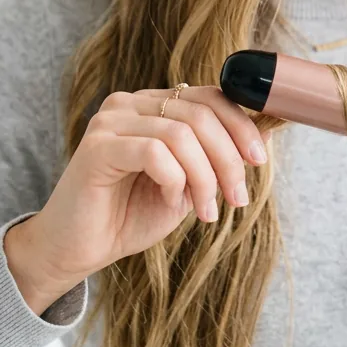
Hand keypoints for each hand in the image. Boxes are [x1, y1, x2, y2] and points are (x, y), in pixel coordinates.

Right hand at [15, 85, 271, 290]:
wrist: (79, 250)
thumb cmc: (131, 215)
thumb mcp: (189, 183)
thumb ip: (218, 156)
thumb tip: (268, 132)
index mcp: (153, 104)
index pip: (209, 96)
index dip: (241, 125)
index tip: (259, 160)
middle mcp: (130, 103)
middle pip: (199, 112)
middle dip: (228, 158)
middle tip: (238, 197)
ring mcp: (111, 121)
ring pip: (181, 133)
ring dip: (205, 176)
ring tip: (206, 210)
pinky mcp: (97, 147)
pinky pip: (154, 152)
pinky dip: (174, 180)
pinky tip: (172, 202)